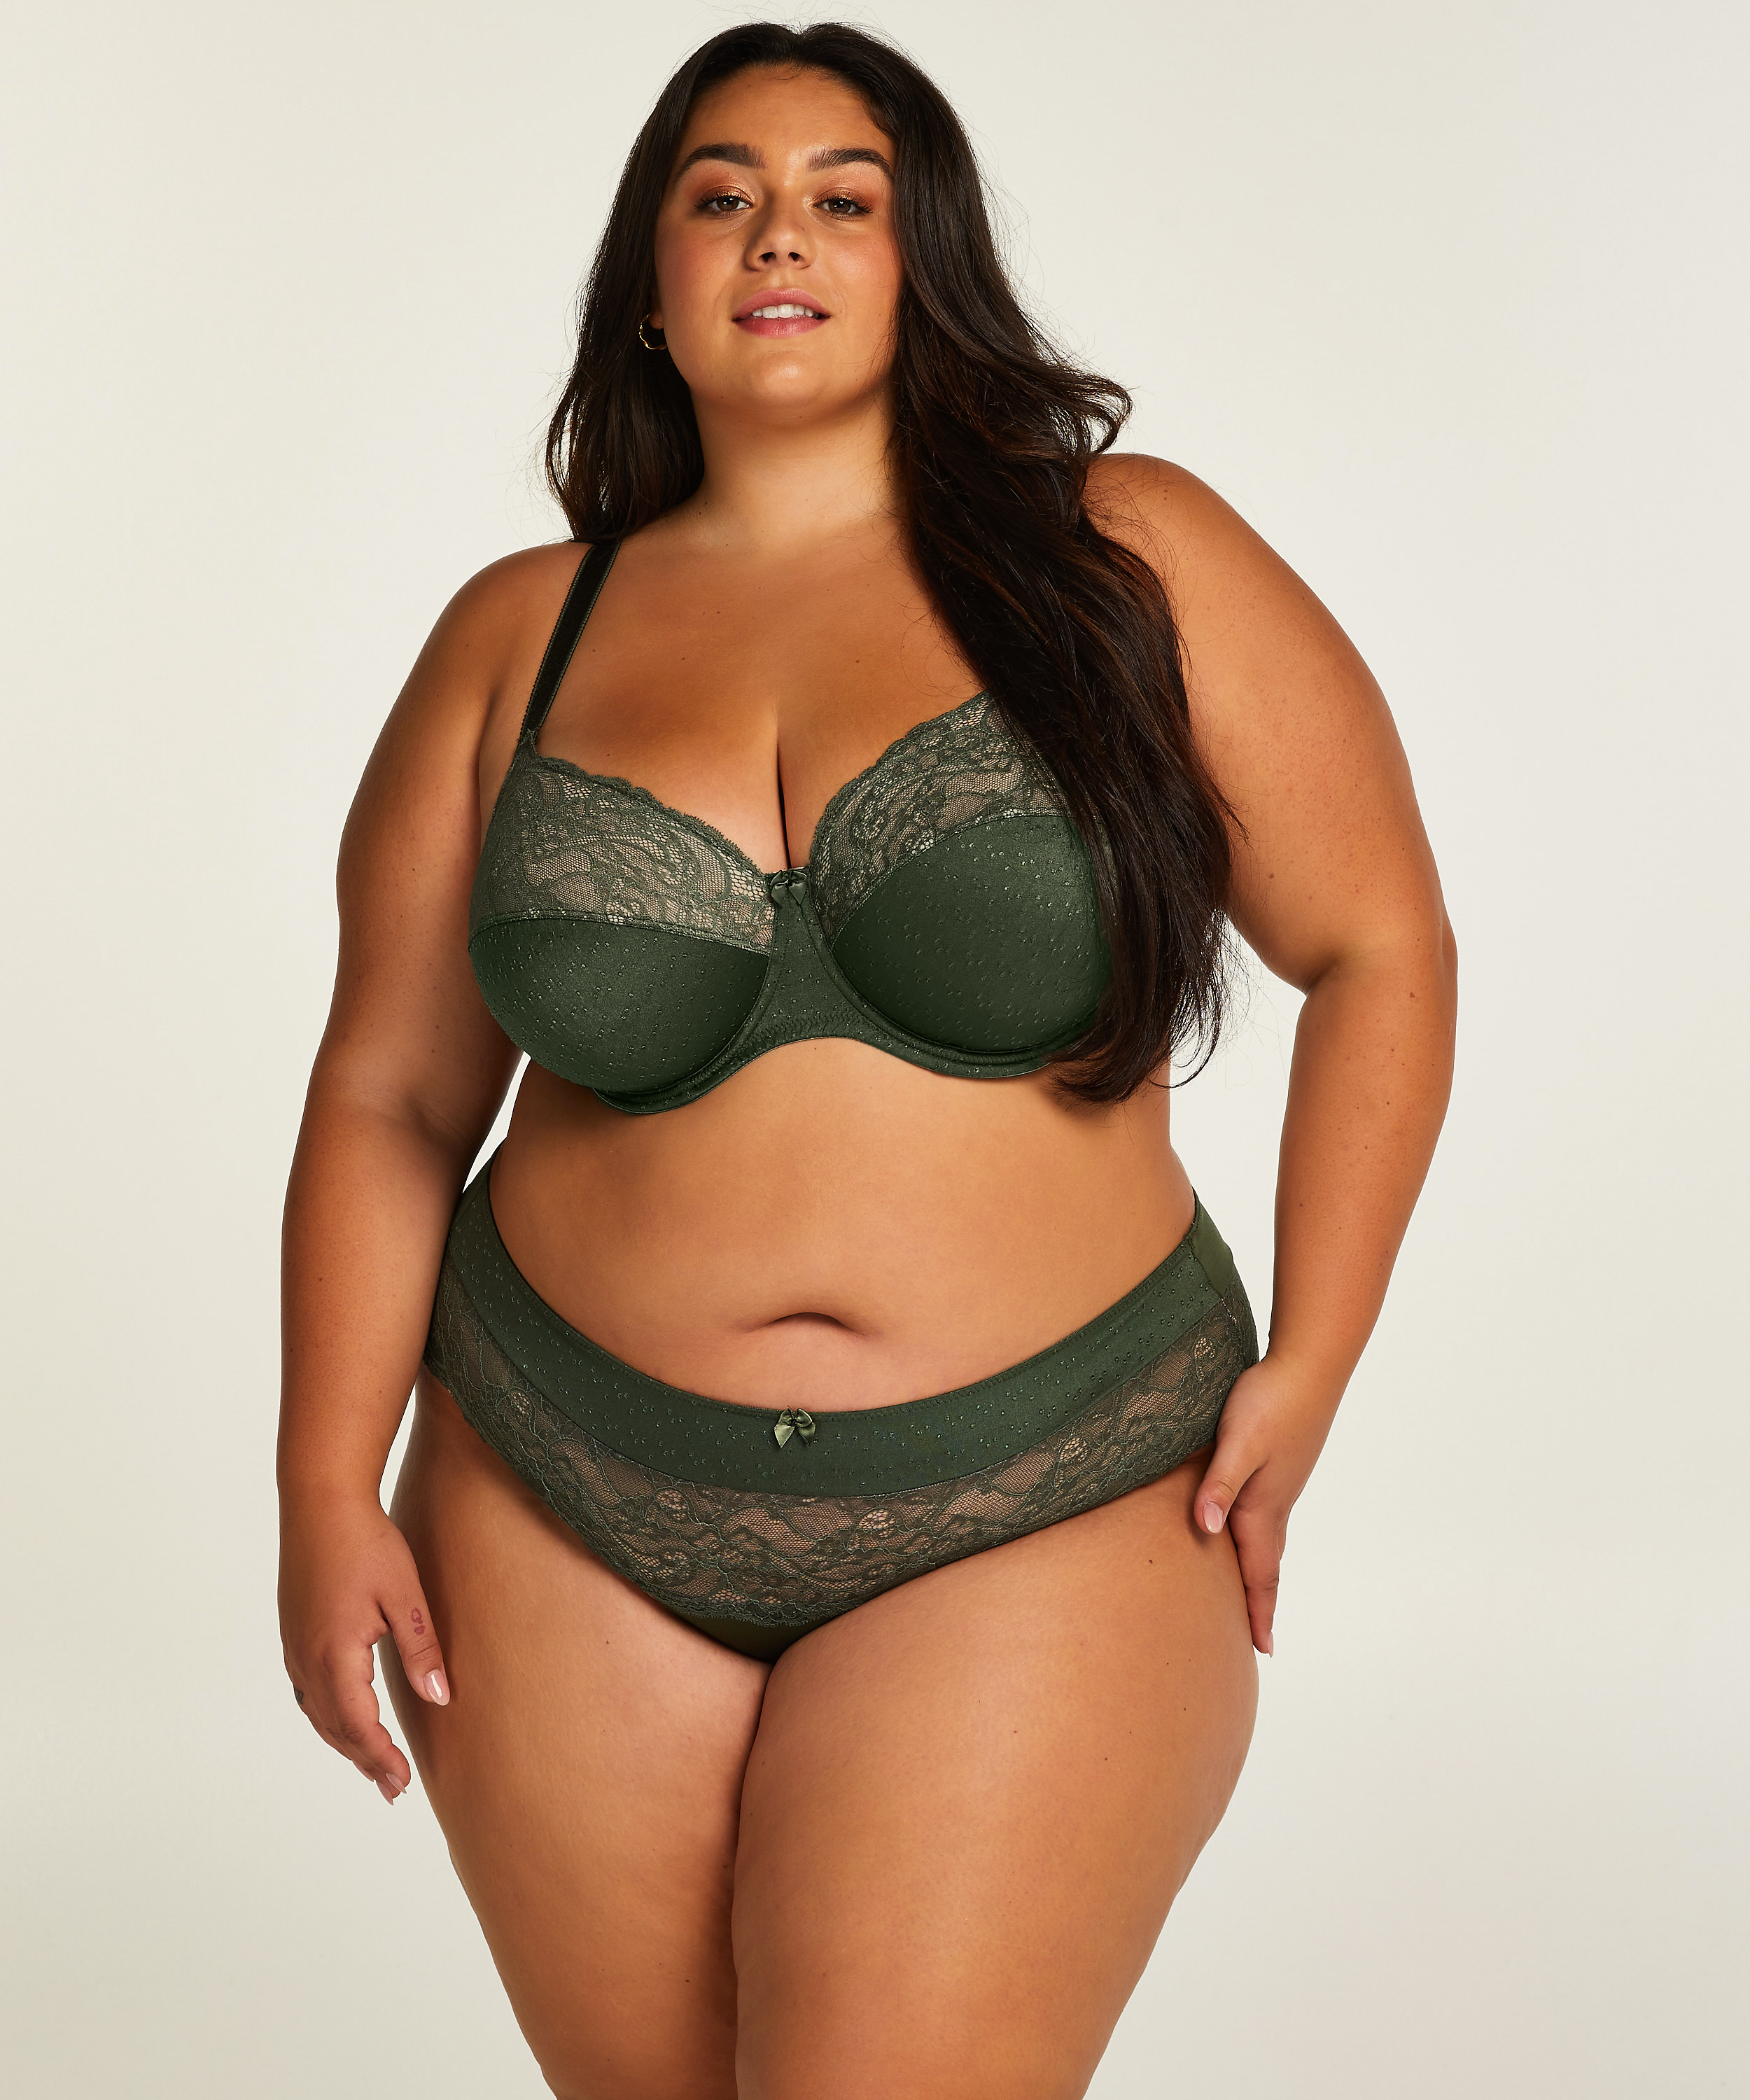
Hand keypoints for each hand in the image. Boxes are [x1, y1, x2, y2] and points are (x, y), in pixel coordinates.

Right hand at [279, 1491, 449, 1802]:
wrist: (320, 1502)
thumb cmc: (365, 1543)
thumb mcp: (404, 1595)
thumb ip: (421, 1649)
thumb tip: (440, 1698)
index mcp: (335, 1654)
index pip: (359, 1725)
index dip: (381, 1758)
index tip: (402, 1783)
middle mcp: (308, 1659)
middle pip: (336, 1727)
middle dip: (364, 1760)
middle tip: (393, 1789)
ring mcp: (296, 1647)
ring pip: (318, 1712)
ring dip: (345, 1742)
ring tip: (372, 1766)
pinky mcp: (294, 1633)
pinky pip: (309, 1691)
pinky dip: (328, 1715)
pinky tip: (343, 1719)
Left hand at [1194, 1354, 1340, 1654]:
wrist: (1309, 1364)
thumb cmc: (1271, 1401)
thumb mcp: (1238, 1443)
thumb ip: (1221, 1485)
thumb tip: (1205, 1529)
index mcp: (1264, 1506)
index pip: (1260, 1572)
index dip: (1259, 1610)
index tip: (1262, 1651)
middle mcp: (1275, 1502)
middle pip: (1266, 1564)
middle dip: (1260, 1602)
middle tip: (1256, 1640)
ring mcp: (1280, 1483)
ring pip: (1266, 1540)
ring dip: (1260, 1572)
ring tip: (1252, 1596)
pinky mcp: (1278, 1464)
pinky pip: (1265, 1516)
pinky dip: (1258, 1539)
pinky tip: (1246, 1531)